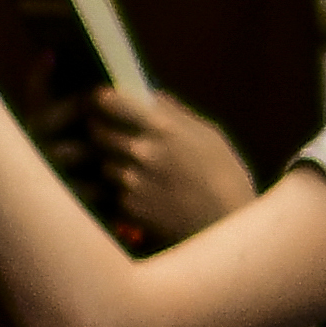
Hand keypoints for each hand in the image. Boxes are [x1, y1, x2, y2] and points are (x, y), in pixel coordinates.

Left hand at [86, 83, 258, 248]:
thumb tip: (147, 96)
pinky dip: (120, 190)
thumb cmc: (226, 179)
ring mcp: (131, 182)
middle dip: (103, 130)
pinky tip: (146, 193)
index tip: (105, 102)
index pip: (107, 100)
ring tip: (140, 171)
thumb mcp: (209, 136)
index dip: (101, 99)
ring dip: (111, 163)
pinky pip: (110, 191)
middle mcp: (141, 152)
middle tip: (118, 135)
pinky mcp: (128, 208)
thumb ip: (173, 114)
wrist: (231, 230)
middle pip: (95, 130)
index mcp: (162, 127)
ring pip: (101, 162)